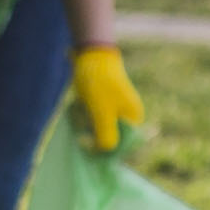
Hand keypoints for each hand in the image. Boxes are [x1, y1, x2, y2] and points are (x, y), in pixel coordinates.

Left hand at [68, 42, 148, 159]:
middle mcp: (126, 116)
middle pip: (107, 138)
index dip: (104, 149)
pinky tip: (76, 107)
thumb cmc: (98, 85)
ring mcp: (113, 109)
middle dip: (91, 133)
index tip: (87, 141)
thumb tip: (107, 154)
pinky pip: (89, 119)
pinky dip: (81, 115)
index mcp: (133, 119)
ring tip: (79, 109)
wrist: (89, 55)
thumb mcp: (102, 113)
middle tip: (84, 118)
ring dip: (83, 123)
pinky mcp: (100, 104)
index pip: (122, 146)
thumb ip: (106, 136)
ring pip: (95, 129)